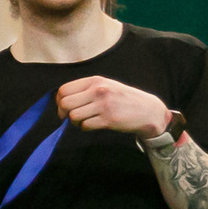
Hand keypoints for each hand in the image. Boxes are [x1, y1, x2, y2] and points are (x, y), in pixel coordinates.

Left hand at [55, 77, 169, 138]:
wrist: (148, 110)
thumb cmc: (123, 99)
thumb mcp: (106, 85)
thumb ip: (86, 89)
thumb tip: (61, 100)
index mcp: (95, 81)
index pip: (64, 90)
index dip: (59, 101)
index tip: (63, 108)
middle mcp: (98, 90)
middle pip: (65, 103)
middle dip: (63, 113)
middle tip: (69, 117)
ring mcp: (104, 105)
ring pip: (73, 116)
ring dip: (75, 122)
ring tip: (84, 120)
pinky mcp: (109, 119)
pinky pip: (85, 126)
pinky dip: (85, 127)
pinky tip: (94, 124)